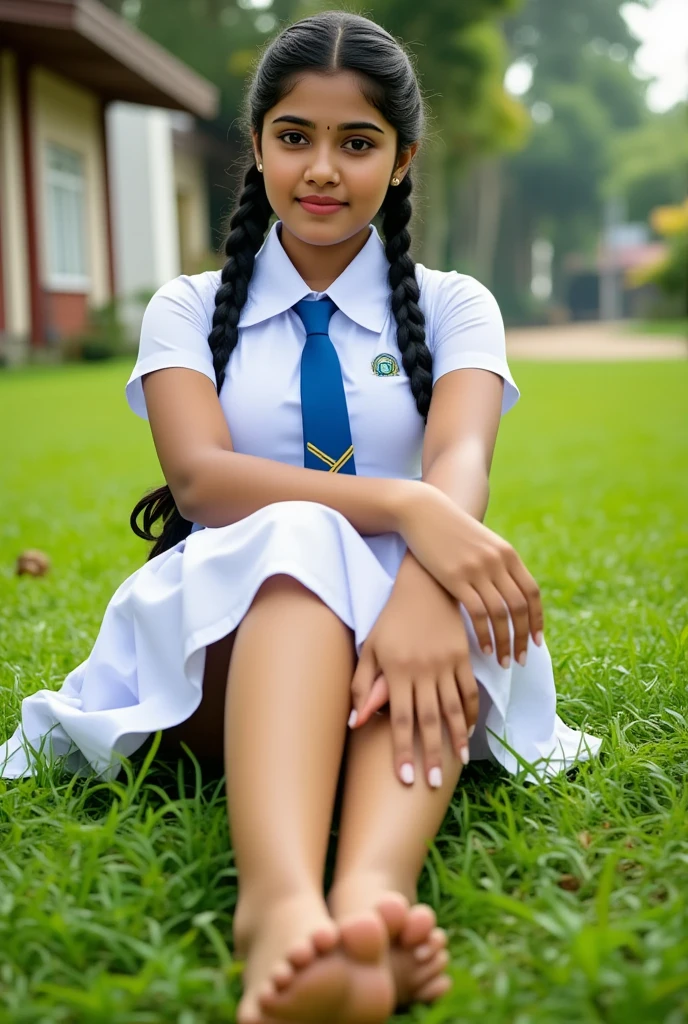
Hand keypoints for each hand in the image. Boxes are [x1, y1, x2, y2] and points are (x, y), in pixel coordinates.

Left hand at [349, 555, 477, 786]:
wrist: (424, 588)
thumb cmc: (391, 621)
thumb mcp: (371, 649)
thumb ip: (362, 685)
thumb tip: (354, 722)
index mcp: (397, 670)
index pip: (400, 719)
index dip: (403, 751)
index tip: (405, 779)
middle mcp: (423, 670)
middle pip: (429, 720)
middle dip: (430, 754)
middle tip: (433, 785)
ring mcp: (446, 663)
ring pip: (454, 708)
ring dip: (456, 738)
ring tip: (456, 763)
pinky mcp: (463, 656)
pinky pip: (469, 690)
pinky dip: (471, 712)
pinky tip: (469, 730)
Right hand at [396, 483, 543, 668]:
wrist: (423, 512)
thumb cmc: (450, 533)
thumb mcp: (481, 544)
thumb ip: (497, 565)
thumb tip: (507, 593)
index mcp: (507, 554)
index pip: (531, 593)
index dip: (537, 620)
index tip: (536, 642)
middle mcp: (497, 562)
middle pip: (520, 607)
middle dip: (522, 638)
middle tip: (521, 660)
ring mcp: (477, 569)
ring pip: (501, 614)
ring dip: (505, 642)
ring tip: (503, 662)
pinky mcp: (456, 577)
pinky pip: (478, 613)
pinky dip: (484, 635)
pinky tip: (483, 649)